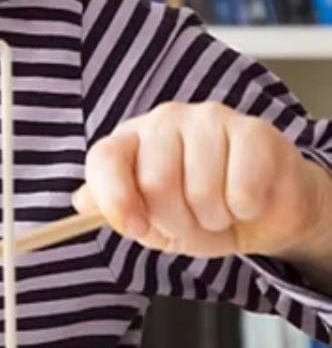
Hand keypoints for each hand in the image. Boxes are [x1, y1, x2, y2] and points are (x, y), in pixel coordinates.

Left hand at [73, 101, 330, 260]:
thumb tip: (82, 202)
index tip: (136, 228)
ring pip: (201, 189)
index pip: (104, 159)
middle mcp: (163, 121)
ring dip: (214, 218)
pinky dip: (246, 209)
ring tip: (220, 210)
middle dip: (177, 221)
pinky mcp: (253, 130)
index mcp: (130, 141)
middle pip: (155, 182)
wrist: (264, 213)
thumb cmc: (200, 212)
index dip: (115, 200)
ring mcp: (208, 119)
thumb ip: (113, 209)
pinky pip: (243, 188)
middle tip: (193, 221)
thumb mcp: (149, 221)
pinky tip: (247, 200)